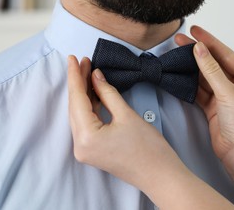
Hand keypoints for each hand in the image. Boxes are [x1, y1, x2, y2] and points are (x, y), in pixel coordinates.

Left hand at [67, 55, 181, 189]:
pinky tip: (94, 93)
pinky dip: (90, 107)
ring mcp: (86, 151)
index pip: (76, 99)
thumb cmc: (149, 149)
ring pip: (80, 115)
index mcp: (86, 137)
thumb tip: (96, 76)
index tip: (73, 58)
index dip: (75, 76)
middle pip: (75, 107)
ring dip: (84, 94)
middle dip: (79, 83)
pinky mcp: (93, 151)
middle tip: (83, 62)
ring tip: (89, 73)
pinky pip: (86, 124)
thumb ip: (108, 93)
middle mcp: (80, 146)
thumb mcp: (127, 115)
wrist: (161, 175)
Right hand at [176, 26, 233, 168]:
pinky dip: (190, 84)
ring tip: (176, 53)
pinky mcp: (214, 108)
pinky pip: (200, 91)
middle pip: (214, 64)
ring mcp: (225, 97)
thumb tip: (199, 49)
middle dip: (198, 52)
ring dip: (192, 67)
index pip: (226, 55)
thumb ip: (212, 71)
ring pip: (205, 77)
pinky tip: (180, 74)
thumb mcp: (229, 94)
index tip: (194, 30)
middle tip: (180, 39)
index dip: (210, 42)